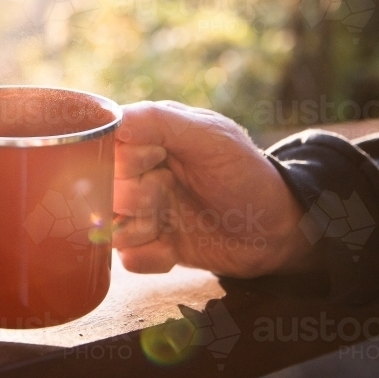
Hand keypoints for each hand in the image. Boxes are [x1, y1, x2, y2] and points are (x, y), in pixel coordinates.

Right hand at [112, 101, 313, 278]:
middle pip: (101, 190)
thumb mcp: (209, 137)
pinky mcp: (153, 246)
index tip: (155, 159)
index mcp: (146, 139)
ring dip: (140, 229)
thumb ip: (159, 121)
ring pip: (109, 227)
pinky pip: (128, 259)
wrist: (277, 228)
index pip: (103, 147)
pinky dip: (151, 256)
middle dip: (135, 197)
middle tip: (166, 192)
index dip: (124, 159)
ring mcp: (144, 212)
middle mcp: (138, 174)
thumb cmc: (246, 173)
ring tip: (172, 222)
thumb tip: (112, 118)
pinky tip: (175, 248)